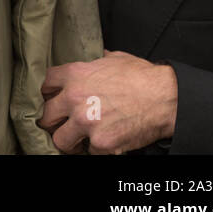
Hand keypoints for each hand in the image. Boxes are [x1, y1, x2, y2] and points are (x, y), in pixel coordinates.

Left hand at [41, 50, 177, 154]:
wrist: (165, 97)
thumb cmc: (143, 77)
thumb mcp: (114, 59)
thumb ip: (96, 62)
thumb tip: (96, 59)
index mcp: (74, 75)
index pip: (46, 84)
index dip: (50, 94)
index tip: (55, 100)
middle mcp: (74, 98)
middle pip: (47, 115)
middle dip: (55, 121)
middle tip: (64, 124)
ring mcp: (85, 122)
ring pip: (60, 139)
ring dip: (69, 140)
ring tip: (78, 140)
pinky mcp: (100, 142)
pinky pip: (89, 152)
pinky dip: (96, 150)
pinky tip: (104, 142)